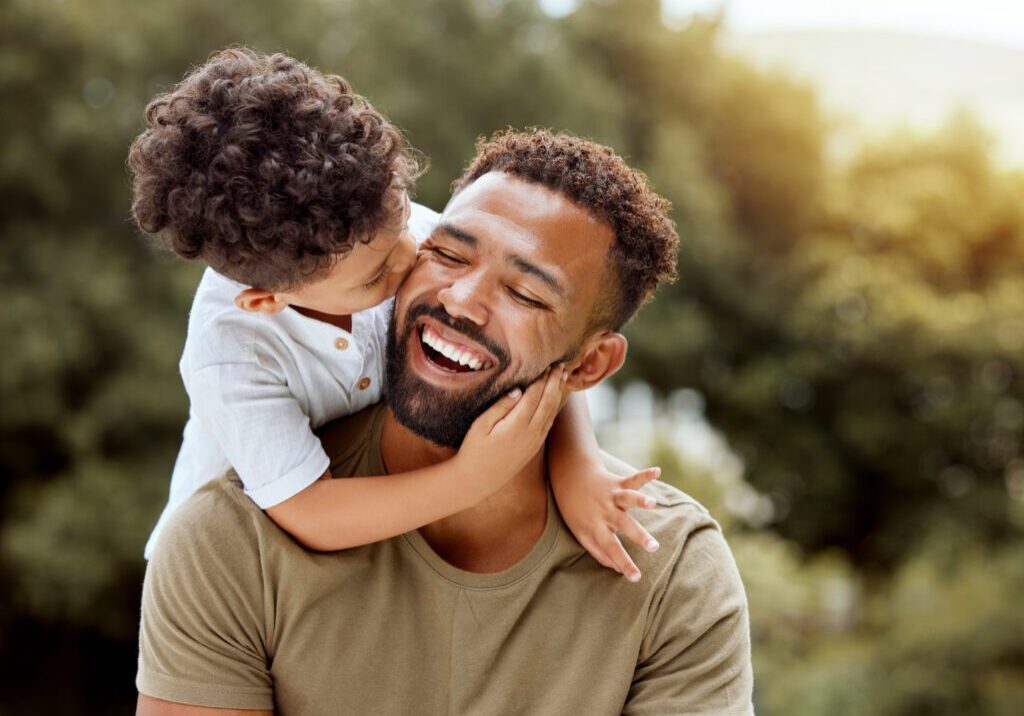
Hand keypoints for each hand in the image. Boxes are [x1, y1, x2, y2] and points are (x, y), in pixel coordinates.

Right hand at [456, 365, 567, 489]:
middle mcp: (531, 433)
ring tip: (563, 377)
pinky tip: (555, 399)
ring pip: (552, 412)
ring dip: (558, 393)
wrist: (478, 480)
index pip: (535, 395)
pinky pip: (549, 423)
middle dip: (555, 382)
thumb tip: (518, 390)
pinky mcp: (534, 447)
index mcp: (517, 425)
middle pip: (548, 401)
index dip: (542, 379)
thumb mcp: (481, 425)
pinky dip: (554, 407)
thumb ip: (500, 407)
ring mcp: (535, 441)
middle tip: (561, 365)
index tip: (547, 364)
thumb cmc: (474, 450)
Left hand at [553, 462, 662, 581]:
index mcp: (597, 527)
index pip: (611, 549)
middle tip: (654, 547)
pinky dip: (645, 475)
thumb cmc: (576, 511)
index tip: (636, 578)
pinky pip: (632, 479)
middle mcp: (606, 512)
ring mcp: (612, 496)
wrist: (569, 478)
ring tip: (652, 502)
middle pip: (624, 525)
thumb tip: (617, 570)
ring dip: (640, 500)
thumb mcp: (581, 534)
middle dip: (640, 536)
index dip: (624, 563)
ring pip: (628, 498)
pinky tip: (657, 472)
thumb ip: (599, 552)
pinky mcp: (617, 483)